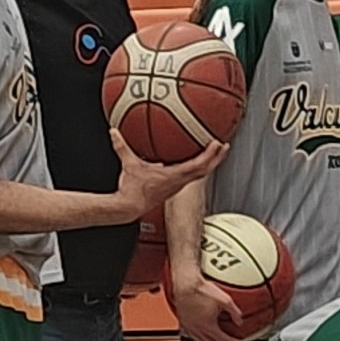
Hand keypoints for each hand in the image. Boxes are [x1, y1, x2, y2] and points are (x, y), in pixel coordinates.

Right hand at [110, 130, 224, 217]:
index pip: (198, 165)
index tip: (217, 143)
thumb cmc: (133, 191)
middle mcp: (179, 182)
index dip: (209, 155)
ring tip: (215, 153)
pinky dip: (197, 168)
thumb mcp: (129, 164)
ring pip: (200, 175)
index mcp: (173, 176)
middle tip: (224, 146)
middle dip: (216, 158)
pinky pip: (191, 177)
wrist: (129, 208)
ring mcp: (177, 186)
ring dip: (209, 163)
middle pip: (205, 170)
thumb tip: (115, 132)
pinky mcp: (174, 188)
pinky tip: (193, 162)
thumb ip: (122, 146)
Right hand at [169, 263, 244, 340]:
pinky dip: (200, 340)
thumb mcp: (225, 300)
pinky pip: (192, 337)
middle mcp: (197, 330)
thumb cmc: (200, 289)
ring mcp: (189, 327)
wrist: (185, 283)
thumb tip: (239, 320)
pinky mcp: (183, 323)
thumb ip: (235, 312)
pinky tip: (202, 336)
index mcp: (208, 326)